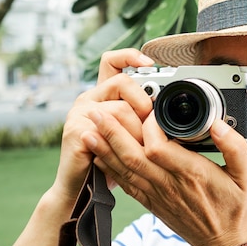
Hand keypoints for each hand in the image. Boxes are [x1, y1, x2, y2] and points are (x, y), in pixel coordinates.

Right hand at [51, 49, 154, 202]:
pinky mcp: (78, 131)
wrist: (81, 190)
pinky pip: (110, 128)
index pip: (112, 61)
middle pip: (122, 81)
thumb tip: (168, 106)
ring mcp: (80, 114)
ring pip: (121, 107)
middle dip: (143, 101)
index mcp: (102, 95)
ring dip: (138, 129)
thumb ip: (141, 116)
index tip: (150, 62)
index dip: (129, 56)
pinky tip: (130, 151)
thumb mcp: (129, 133)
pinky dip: (126, 140)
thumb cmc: (110, 162)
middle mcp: (89, 99)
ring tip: (142, 145)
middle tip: (151, 120)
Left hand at [86, 110, 246, 245]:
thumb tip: (217, 125)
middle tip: (97, 113)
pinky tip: (98, 156)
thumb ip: (235, 147)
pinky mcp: (151, 202)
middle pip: (132, 157)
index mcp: (192, 173)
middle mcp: (170, 184)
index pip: (158, 147)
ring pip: (124, 170)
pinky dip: (109, 170)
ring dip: (104, 150)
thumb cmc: (235, 207)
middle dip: (112, 133)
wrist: (225, 242)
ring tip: (88, 130)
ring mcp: (158, 195)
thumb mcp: (246, 174)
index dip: (148, 127)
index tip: (148, 109)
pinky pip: (125, 184)